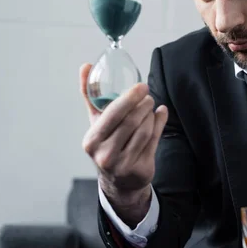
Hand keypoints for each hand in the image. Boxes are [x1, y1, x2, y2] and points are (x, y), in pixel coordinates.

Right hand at [79, 63, 168, 224]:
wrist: (118, 181)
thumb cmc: (107, 144)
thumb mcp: (96, 123)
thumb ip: (90, 95)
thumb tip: (86, 66)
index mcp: (91, 141)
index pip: (113, 115)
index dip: (130, 98)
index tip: (141, 87)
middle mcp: (105, 155)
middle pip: (131, 122)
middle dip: (143, 105)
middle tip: (148, 96)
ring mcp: (123, 165)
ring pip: (144, 131)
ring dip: (151, 115)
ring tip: (150, 107)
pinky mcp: (140, 169)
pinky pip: (154, 141)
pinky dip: (159, 124)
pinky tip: (160, 114)